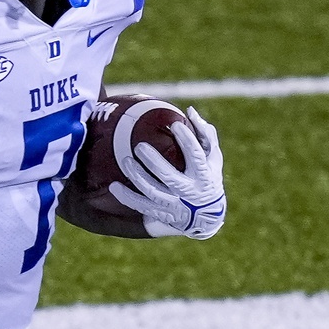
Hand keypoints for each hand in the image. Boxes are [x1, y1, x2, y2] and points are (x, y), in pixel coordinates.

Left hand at [107, 106, 226, 239]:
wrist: (208, 217)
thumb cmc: (209, 177)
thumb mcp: (214, 158)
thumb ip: (205, 134)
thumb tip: (190, 111)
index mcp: (204, 175)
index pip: (195, 156)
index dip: (187, 140)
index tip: (175, 125)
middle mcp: (189, 191)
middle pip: (169, 177)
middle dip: (154, 162)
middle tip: (140, 146)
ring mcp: (175, 205)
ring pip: (153, 192)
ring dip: (138, 177)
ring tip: (126, 161)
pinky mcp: (163, 214)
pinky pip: (142, 206)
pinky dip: (127, 197)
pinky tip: (114, 186)